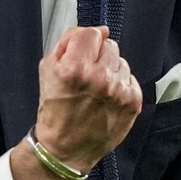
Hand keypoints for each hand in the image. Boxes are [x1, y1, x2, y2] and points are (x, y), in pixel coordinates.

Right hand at [32, 26, 142, 171]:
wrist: (64, 150)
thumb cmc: (55, 111)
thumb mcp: (47, 70)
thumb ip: (68, 42)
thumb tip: (96, 30)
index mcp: (75, 68)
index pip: (92, 33)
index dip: (85, 41)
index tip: (82, 52)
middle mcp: (99, 78)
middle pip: (110, 45)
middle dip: (98, 56)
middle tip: (87, 75)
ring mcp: (118, 91)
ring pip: (121, 61)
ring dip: (110, 70)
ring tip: (97, 89)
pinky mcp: (133, 103)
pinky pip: (130, 78)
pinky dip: (120, 85)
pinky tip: (107, 98)